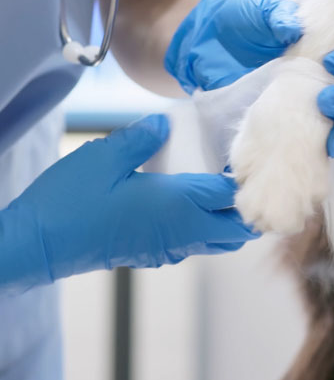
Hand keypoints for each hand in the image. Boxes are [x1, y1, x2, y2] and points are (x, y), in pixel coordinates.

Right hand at [0, 115, 257, 294]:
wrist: (35, 248)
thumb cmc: (68, 202)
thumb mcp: (103, 158)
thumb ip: (140, 139)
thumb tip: (164, 123)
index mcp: (178, 206)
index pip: (230, 196)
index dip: (245, 180)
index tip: (251, 160)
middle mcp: (181, 232)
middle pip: (237, 230)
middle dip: (249, 209)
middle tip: (246, 179)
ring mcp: (168, 249)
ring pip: (218, 242)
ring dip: (230, 221)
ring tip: (226, 190)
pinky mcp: (152, 255)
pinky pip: (196, 245)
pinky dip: (208, 228)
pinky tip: (194, 204)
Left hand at [165, 0, 333, 158]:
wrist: (202, 45)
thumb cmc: (238, 19)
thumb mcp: (256, 7)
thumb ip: (275, 11)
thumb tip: (294, 25)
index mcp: (329, 41)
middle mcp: (330, 71)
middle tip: (329, 90)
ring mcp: (315, 100)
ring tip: (329, 109)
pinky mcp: (297, 125)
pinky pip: (327, 138)